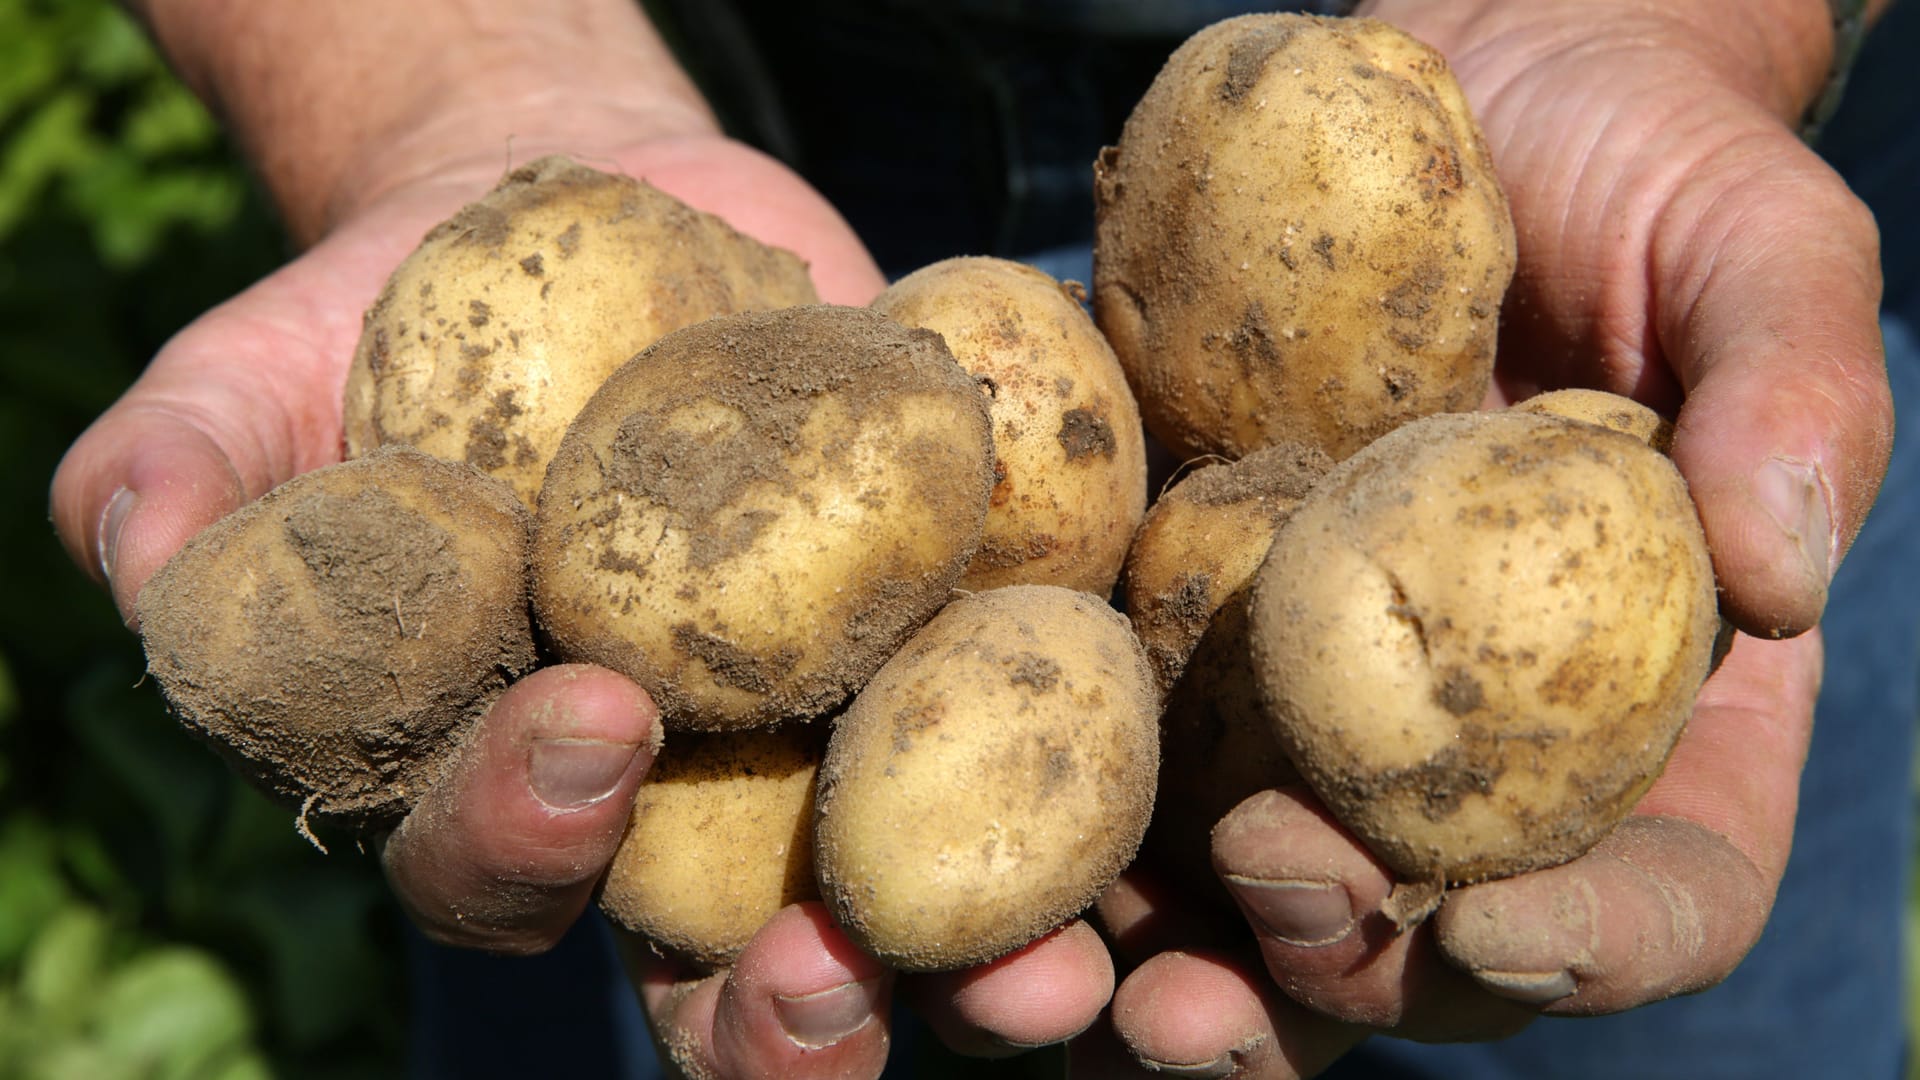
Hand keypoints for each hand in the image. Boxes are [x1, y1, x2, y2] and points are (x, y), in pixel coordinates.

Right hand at [46, 80, 1111, 1077]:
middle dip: (784, 1011)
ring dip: (980, 966)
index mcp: (498, 783)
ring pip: (906, 902)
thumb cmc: (385, 320)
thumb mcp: (248, 380)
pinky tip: (1174, 796)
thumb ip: (179, 482)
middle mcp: (677, 808)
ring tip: (1059, 975)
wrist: (583, 223)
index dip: (529, 830)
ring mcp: (828, 740)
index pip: (500, 863)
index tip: (585, 726)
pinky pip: (1033, 740)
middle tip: (838, 980)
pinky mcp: (953, 648)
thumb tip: (133, 555)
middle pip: (725, 967)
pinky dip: (1104, 793)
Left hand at [1090, 0, 1891, 1072]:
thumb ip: (1793, 396)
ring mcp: (1310, 692)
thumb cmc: (1639, 167)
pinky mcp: (1177, 616)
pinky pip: (1111, 738)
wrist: (1453, 100)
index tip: (1493, 931)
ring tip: (1060, 992)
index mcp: (1651, 703)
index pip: (1662, 886)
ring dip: (1147, 963)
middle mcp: (1471, 736)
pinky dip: (1039, 811)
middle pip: (1412, 937)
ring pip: (1237, 889)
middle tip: (1210, 992)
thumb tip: (1781, 576)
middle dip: (1311, 984)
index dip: (1594, 945)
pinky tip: (954, 841)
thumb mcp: (1753, 246)